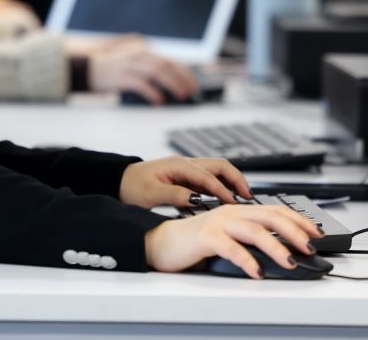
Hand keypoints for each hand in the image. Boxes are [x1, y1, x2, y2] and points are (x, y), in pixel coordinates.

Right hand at [82, 37, 198, 102]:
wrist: (85, 67)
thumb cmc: (110, 68)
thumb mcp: (132, 64)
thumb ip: (148, 68)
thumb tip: (169, 82)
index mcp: (143, 51)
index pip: (169, 60)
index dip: (184, 72)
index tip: (193, 84)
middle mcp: (138, 54)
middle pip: (166, 65)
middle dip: (181, 79)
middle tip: (190, 91)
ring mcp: (129, 64)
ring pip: (157, 72)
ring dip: (171, 84)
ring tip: (180, 95)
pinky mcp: (121, 75)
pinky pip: (141, 83)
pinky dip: (153, 92)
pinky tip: (159, 101)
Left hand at [119, 155, 250, 208]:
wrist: (119, 182)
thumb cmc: (131, 187)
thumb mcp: (151, 194)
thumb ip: (175, 195)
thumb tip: (197, 199)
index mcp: (178, 165)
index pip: (207, 176)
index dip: (222, 190)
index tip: (234, 203)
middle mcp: (185, 164)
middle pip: (219, 166)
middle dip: (236, 179)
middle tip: (248, 195)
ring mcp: (186, 170)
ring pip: (216, 171)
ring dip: (231, 182)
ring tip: (243, 197)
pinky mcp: (184, 178)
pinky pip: (208, 179)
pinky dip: (221, 186)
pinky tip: (226, 199)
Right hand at [144, 204, 322, 278]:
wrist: (161, 242)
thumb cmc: (195, 242)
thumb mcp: (227, 238)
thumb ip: (249, 240)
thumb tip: (282, 254)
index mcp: (238, 211)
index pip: (275, 210)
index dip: (298, 220)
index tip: (316, 233)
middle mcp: (231, 213)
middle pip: (270, 217)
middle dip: (295, 231)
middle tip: (310, 247)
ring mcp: (218, 223)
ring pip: (255, 231)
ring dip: (276, 247)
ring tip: (290, 262)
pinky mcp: (205, 237)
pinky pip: (231, 248)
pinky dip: (247, 260)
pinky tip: (257, 272)